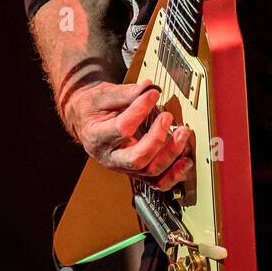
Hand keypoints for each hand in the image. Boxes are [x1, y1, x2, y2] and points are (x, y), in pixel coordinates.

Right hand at [63, 79, 192, 189]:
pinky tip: (185, 162)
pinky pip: (156, 181)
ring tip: (182, 133)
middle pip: (137, 158)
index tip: (153, 94)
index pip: (122, 129)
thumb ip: (125, 93)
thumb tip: (148, 88)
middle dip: (157, 138)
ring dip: (171, 153)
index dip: (139, 111)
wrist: (86, 121)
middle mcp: (110, 157)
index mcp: (97, 136)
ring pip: (150, 170)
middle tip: (167, 117)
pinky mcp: (136, 170)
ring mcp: (123, 167)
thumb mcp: (102, 95)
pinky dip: (174, 175)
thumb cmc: (93, 109)